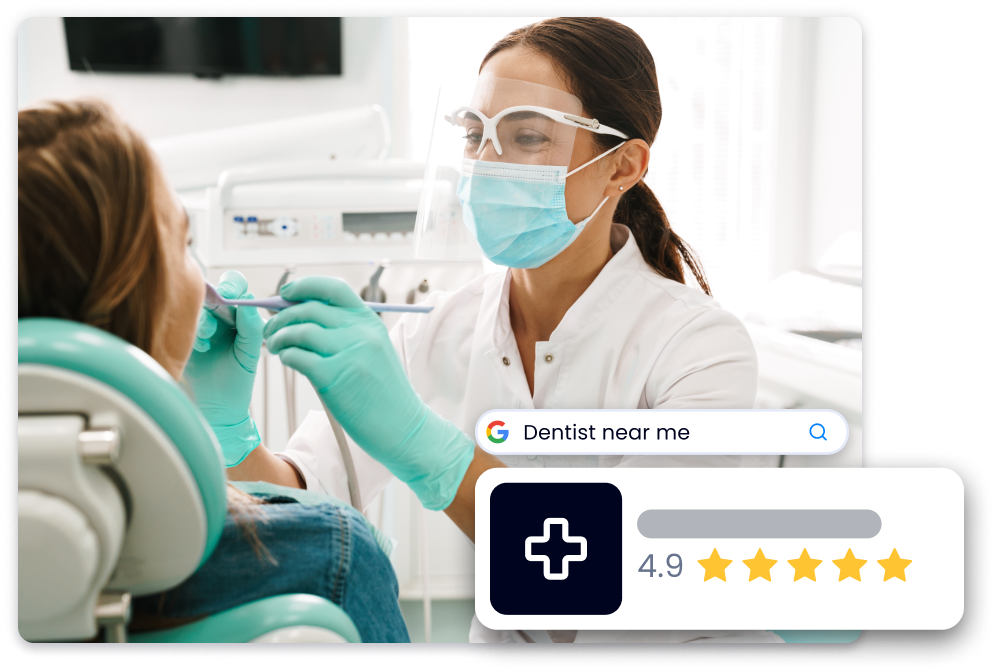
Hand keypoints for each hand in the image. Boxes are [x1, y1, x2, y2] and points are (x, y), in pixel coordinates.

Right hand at [184, 270, 262, 466]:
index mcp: (240, 315)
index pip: (237, 286)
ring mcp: (201, 324)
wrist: (218, 405)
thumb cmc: (238, 379)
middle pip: (214, 289)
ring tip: (208, 338)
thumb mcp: (250, 354)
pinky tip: (201, 348)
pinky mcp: (184, 335)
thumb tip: (247, 302)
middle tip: (218, 305)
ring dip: (204, 319)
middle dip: (216, 296)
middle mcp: (220, 315)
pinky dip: (193, 332)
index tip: (231, 296)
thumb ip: (251, 327)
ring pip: (197, 307)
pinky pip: (183, 322)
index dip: (233, 285)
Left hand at [262, 276, 473, 509]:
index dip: (305, 286)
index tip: (286, 292)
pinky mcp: (333, 377)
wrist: (402, 426)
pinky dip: (287, 356)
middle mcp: (360, 332)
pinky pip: (297, 356)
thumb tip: (302, 317)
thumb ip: (346, 332)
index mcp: (369, 322)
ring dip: (279, 337)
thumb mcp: (373, 351)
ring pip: (299, 331)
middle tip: (271, 328)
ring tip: (276, 347)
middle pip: (309, 308)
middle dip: (282, 316)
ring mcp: (348, 353)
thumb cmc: (383, 393)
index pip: (333, 288)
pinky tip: (288, 361)